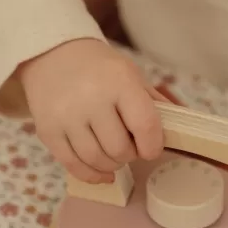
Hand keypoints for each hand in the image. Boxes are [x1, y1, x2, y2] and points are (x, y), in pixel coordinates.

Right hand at [20, 39, 163, 184]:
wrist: (52, 53)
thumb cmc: (99, 68)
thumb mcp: (130, 75)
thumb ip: (154, 103)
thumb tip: (180, 130)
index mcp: (119, 82)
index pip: (145, 125)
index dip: (153, 145)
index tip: (151, 148)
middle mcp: (91, 99)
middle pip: (119, 149)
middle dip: (130, 154)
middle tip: (128, 146)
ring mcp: (66, 116)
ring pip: (96, 160)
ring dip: (111, 165)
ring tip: (114, 154)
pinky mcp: (47, 130)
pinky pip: (72, 165)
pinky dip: (91, 174)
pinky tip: (102, 172)